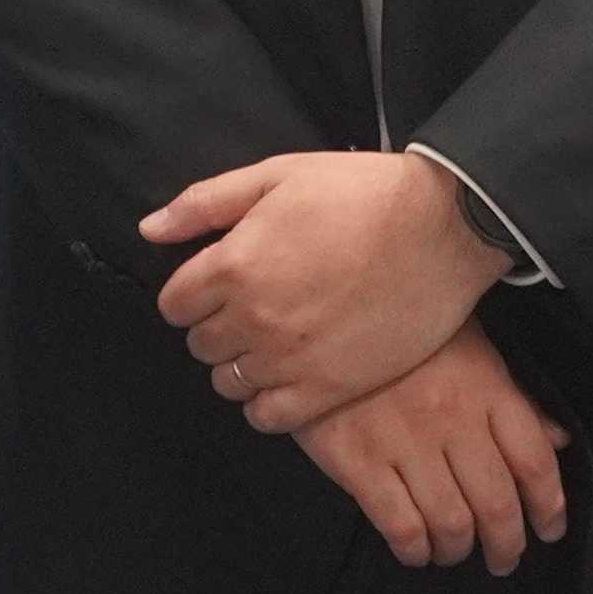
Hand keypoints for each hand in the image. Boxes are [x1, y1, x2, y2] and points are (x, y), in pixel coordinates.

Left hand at [142, 150, 505, 435]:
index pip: (173, 306)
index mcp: (234, 265)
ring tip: (272, 342)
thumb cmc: (360, 192)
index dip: (191, 295)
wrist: (443, 226)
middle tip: (250, 309)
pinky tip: (286, 377)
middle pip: (200, 346)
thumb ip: (205, 204)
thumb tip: (149, 229)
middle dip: (215, 327)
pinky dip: (266, 402)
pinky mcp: (330, 388)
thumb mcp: (276, 175)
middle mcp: (253, 318)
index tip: (217, 286)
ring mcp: (291, 358)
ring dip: (240, 365)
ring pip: (229, 383)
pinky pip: (268, 417)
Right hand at [294, 329, 573, 574]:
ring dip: (458, 550)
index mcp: (487, 388)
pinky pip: (400, 525)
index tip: (549, 529)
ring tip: (454, 552)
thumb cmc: (404, 329)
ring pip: (451, 523)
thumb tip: (558, 440)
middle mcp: (453, 420)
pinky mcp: (358, 460)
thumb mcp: (472, 344)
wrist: (322, 314)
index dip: (549, 506)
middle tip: (503, 559)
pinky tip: (415, 551)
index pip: (534, 462)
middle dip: (506, 545)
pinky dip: (414, 550)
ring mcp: (405, 442)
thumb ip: (517, 398)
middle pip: (497, 504)